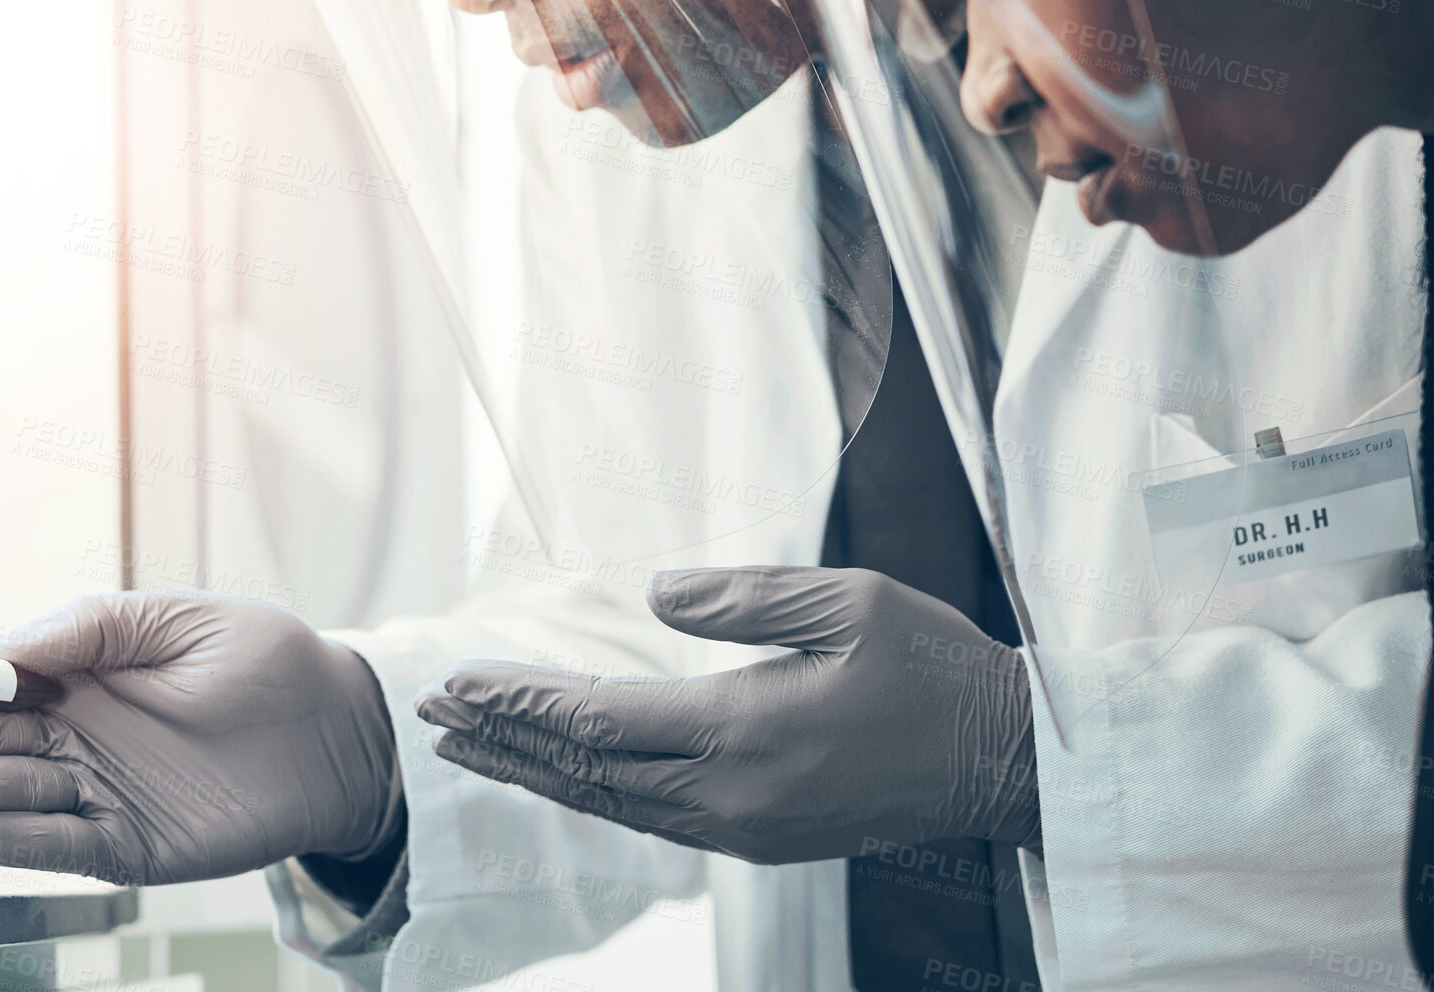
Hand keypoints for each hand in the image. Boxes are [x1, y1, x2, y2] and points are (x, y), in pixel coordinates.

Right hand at [0, 591, 398, 886]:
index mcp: (68, 672)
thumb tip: (0, 647)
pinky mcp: (123, 844)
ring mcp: (89, 791)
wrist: (342, 730)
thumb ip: (91, 626)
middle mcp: (65, 734)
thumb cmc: (266, 662)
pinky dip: (3, 840)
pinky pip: (46, 850)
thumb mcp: (180, 619)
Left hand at [416, 566, 1039, 864]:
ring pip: (612, 806)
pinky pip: (652, 822)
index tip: (455, 683)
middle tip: (431, 716)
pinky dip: (592, 795)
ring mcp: (744, 829)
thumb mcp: (849, 600)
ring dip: (536, 773)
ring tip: (475, 747)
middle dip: (504, 740)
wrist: (1002, 761)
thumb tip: (653, 594)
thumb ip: (745, 598)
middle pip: (586, 772)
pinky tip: (566, 776)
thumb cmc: (934, 667)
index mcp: (745, 731)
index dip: (521, 700)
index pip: (599, 719)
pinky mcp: (760, 840)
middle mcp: (731, 796)